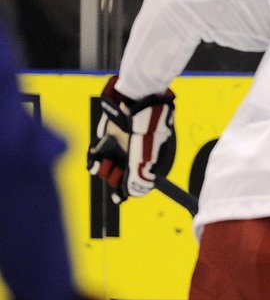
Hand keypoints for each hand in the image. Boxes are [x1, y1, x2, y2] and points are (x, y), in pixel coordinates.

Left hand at [87, 75, 174, 202]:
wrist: (136, 102)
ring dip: (104, 170)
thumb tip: (131, 194)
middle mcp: (133, 157)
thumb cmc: (147, 128)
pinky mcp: (106, 140)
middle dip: (115, 179)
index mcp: (147, 162)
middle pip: (120, 178)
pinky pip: (96, 157)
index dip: (127, 191)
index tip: (119, 197)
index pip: (137, 183)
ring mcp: (119, 149)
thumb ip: (138, 177)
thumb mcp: (146, 155)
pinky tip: (94, 162)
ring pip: (107, 169)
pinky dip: (93, 161)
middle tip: (117, 172)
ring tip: (104, 164)